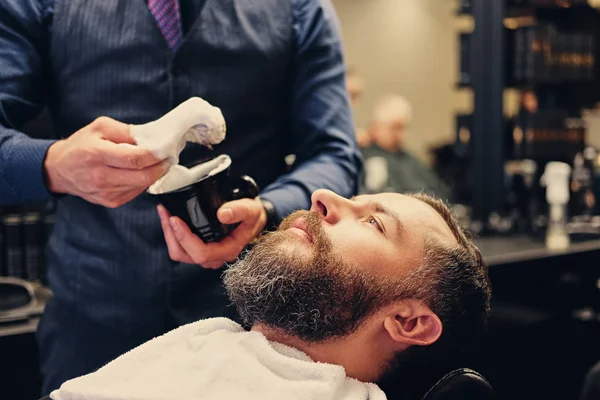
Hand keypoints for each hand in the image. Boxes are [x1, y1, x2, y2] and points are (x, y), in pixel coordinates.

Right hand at [44, 116, 168, 207]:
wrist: (60, 169)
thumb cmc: (80, 145)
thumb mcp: (99, 127)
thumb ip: (125, 131)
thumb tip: (149, 138)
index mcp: (96, 155)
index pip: (134, 159)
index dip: (154, 155)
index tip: (165, 149)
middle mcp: (101, 177)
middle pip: (143, 176)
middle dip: (160, 167)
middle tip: (167, 158)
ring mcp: (106, 193)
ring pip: (141, 185)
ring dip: (153, 175)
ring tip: (154, 163)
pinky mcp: (110, 202)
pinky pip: (135, 192)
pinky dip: (142, 182)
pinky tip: (139, 173)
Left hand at [157, 198, 266, 268]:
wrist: (252, 219)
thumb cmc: (252, 216)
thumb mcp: (252, 210)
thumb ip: (240, 210)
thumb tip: (222, 214)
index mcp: (228, 250)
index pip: (202, 253)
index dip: (185, 238)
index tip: (175, 219)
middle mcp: (215, 257)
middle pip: (185, 255)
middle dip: (171, 235)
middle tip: (165, 212)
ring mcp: (206, 254)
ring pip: (179, 253)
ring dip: (169, 234)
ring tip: (164, 213)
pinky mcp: (199, 247)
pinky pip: (180, 247)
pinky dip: (172, 233)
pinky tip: (169, 216)